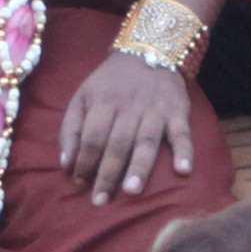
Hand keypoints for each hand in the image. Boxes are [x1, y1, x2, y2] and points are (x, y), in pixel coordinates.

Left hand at [61, 54, 200, 199]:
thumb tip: (66, 164)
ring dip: (139, 166)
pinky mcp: (177, 112)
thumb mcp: (83, 96)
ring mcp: (155, 110)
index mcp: (102, 102)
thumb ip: (71, 128)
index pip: (92, 137)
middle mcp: (129, 107)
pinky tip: (182, 171)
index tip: (79, 184)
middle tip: (100, 200)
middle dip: (107, 173)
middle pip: (116, 143)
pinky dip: (184, 151)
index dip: (84, 161)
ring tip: (131, 190)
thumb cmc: (111, 83)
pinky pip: (182, 133)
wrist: (148, 50)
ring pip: (146, 141)